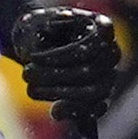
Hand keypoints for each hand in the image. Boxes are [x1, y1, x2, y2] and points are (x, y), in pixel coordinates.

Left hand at [7, 3, 122, 128]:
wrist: (37, 41)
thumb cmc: (36, 30)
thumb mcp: (33, 26)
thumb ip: (37, 38)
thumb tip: (37, 50)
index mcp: (101, 26)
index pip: (91, 46)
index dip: (62, 56)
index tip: (34, 57)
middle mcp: (111, 50)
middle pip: (91, 71)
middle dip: (55, 76)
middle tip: (27, 73)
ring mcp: (109, 74)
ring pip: (94, 92)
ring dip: (60, 93)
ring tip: (32, 88)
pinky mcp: (100, 96)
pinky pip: (95, 110)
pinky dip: (75, 112)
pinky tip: (55, 112)